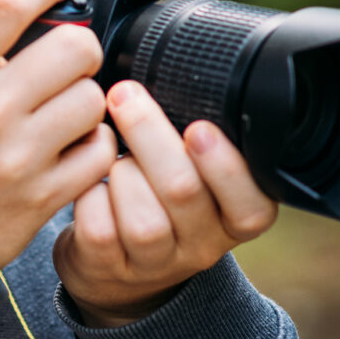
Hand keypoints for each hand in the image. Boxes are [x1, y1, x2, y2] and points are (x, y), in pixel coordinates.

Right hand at [0, 0, 119, 268]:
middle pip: (73, 46)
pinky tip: (68, 143)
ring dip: (83, 94)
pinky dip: (92, 144)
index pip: (8, 5)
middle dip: (76, 41)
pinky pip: (100, 151)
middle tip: (63, 54)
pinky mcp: (43, 196)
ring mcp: (18, 158)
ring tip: (60, 103)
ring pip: (92, 98)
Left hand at [53, 80, 278, 327]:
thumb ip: (197, 138)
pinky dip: (88, 196)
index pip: (250, 202)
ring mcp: (157, 263)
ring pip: (142, 218)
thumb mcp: (195, 170)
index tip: (198, 127)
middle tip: (125, 95)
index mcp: (238, 215)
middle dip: (151, 135)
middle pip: (184, 191)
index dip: (224, 165)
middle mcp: (204, 245)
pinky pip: (99, 228)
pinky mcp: (110, 268)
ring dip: (120, 171)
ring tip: (111, 153)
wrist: (115, 261)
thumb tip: (178, 70)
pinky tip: (90, 182)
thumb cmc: (158, 196)